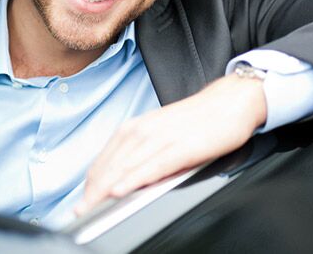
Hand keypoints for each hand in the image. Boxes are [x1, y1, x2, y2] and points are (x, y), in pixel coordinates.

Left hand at [74, 73, 266, 215]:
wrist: (232, 101)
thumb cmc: (201, 120)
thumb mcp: (164, 133)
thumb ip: (145, 154)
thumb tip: (127, 181)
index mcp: (139, 126)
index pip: (107, 157)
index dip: (93, 180)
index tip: (82, 198)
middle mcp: (145, 129)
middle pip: (112, 164)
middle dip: (94, 190)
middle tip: (80, 210)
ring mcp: (162, 138)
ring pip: (127, 167)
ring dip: (106, 188)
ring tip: (92, 206)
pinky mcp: (181, 147)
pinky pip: (152, 167)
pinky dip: (133, 180)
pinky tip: (121, 191)